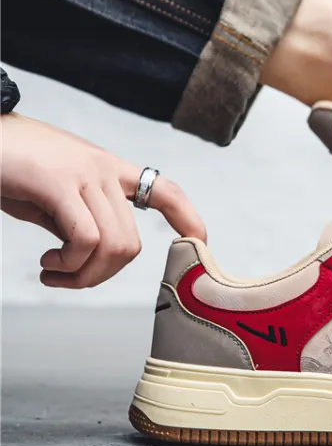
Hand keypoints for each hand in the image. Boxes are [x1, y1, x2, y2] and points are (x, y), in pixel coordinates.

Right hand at [0, 113, 205, 287]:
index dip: (188, 218)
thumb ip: (78, 219)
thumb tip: (90, 253)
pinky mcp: (58, 183)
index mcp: (110, 170)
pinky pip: (85, 239)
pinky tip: (48, 265)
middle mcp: (105, 171)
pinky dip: (69, 265)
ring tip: (53, 272)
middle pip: (132, 243)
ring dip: (82, 275)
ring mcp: (85, 175)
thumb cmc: (9, 165)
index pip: (165, 191)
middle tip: (68, 279)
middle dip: (101, 276)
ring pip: (113, 245)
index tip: (199, 243)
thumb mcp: (53, 196)